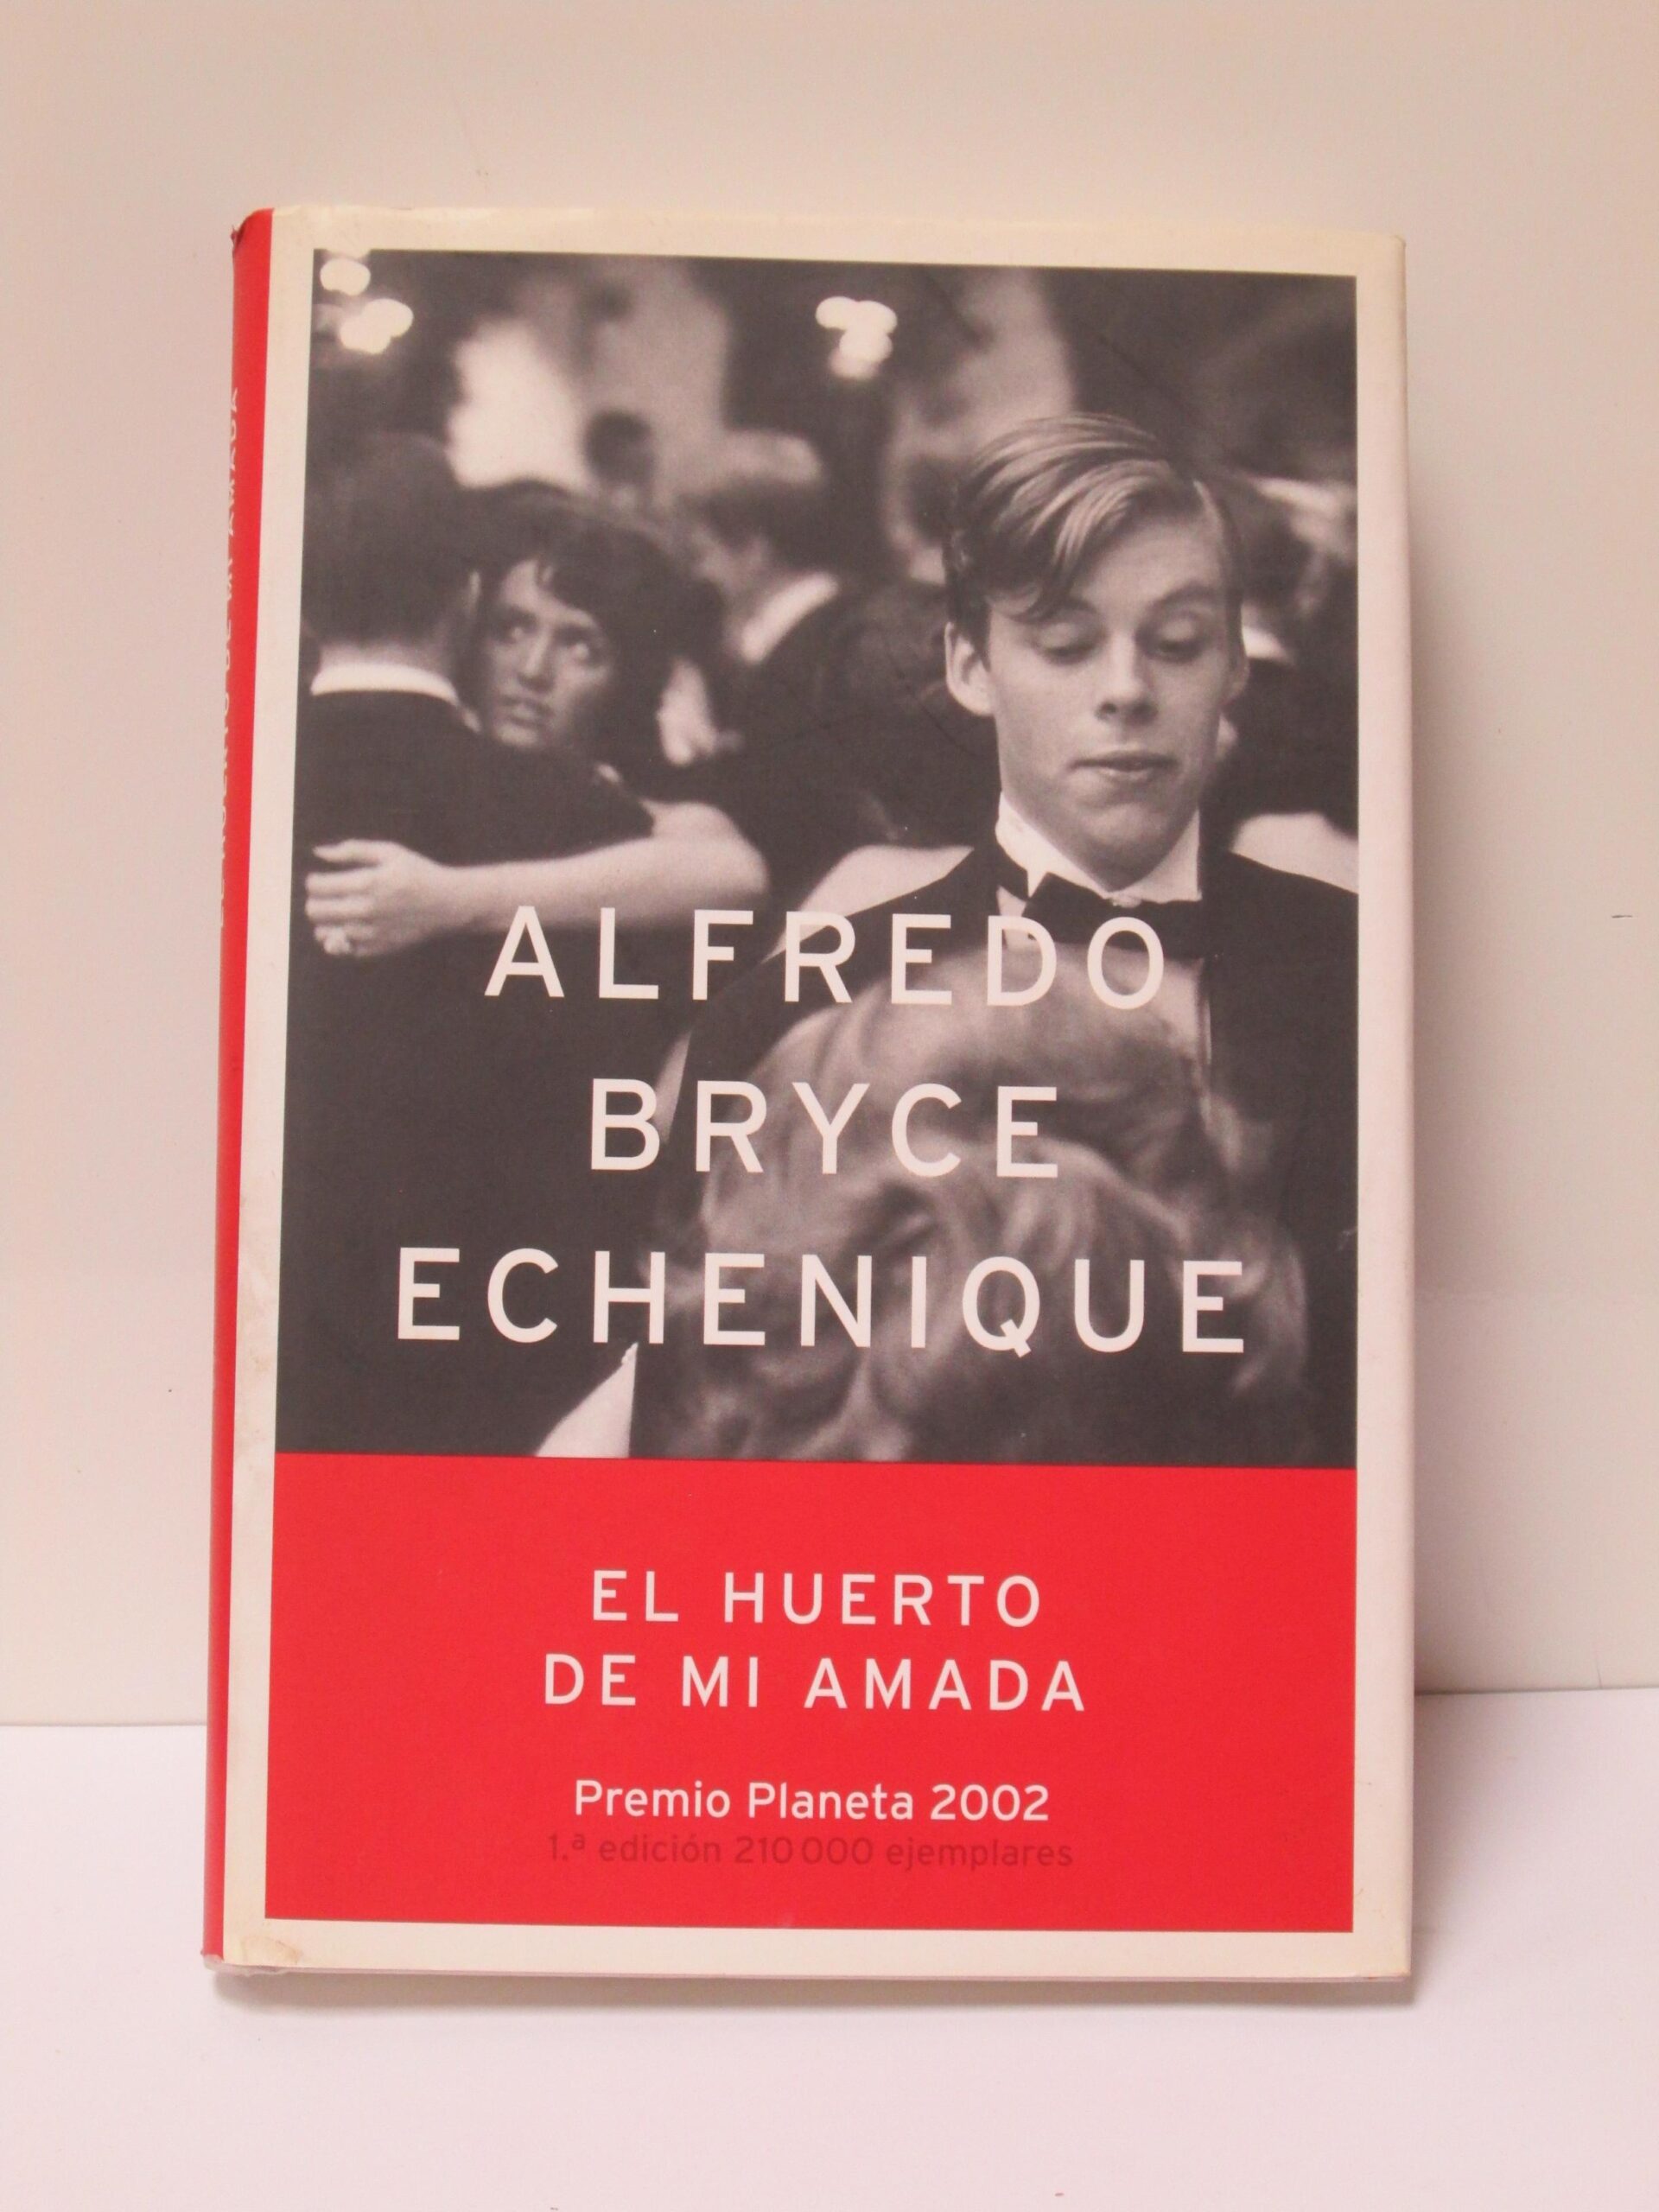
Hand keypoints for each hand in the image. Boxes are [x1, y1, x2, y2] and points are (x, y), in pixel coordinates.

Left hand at [305, 841, 461, 958]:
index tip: (324, 879)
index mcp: (366, 883)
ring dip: (326, 922)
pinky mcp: (378, 948)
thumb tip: (318, 852)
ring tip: (341, 913)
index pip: (316, 886)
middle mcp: (365, 910)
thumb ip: (352, 850)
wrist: (448, 904)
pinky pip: (343, 949)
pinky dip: (341, 939)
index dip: (314, 880)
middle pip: (314, 911)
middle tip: (330, 897)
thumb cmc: (417, 873)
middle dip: (316, 901)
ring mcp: (371, 933)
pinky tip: (353, 926)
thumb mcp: (389, 852)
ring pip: (323, 934)